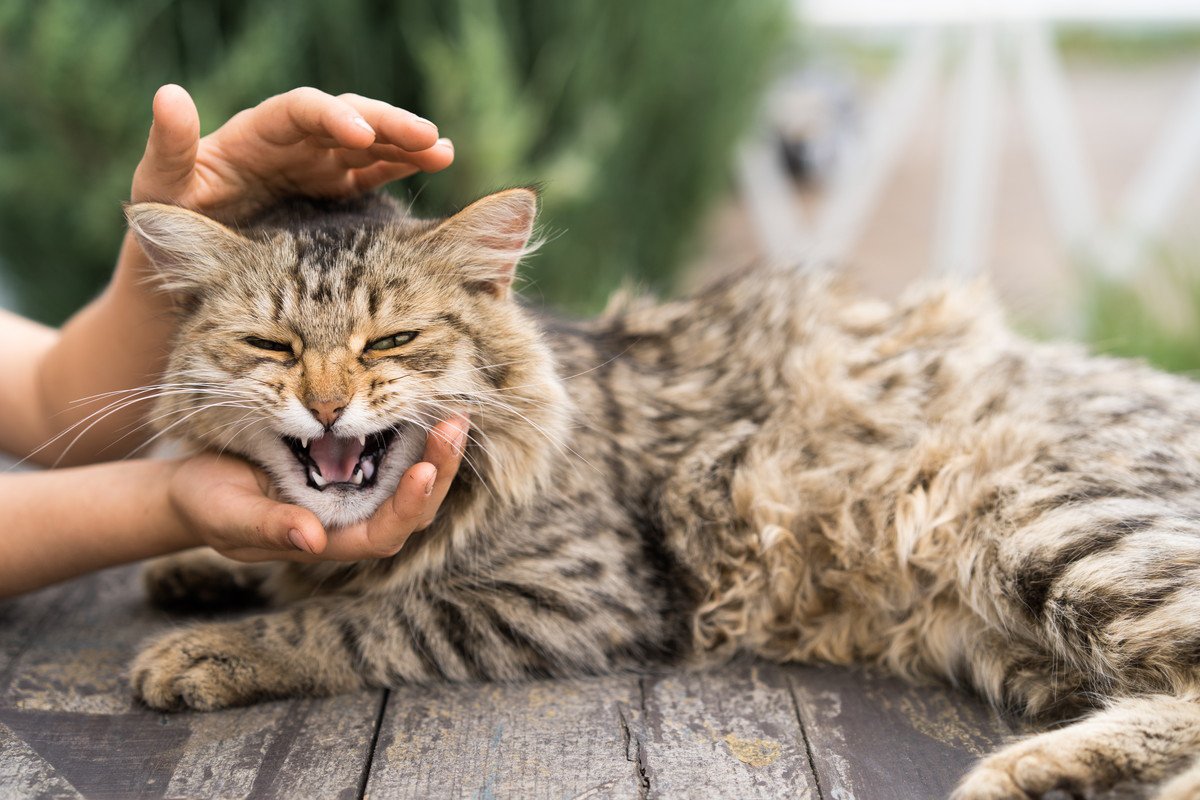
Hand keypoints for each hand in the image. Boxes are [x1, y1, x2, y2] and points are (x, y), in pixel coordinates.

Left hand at [131, 84, 453, 219]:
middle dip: (387, 124)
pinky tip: (435, 166)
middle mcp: (293, 144)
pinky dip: (404, 166)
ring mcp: (319, 166)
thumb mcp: (160, 190)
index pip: (300, 111)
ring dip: (407, 142)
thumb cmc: (169, 229)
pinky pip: (377, 172)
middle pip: (348, 117)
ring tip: (442, 150)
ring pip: (371, 142)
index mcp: (255, 136)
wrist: (189, 272)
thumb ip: (171, 148)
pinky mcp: (337, 193)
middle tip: (426, 136)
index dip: (331, 116)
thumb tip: (171, 95)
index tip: (360, 133)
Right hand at [168, 416, 468, 562]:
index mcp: (329, 540)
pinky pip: (397, 453)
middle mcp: (353, 518)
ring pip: (414, 479)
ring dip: (438, 449)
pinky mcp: (355, 461)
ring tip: (456, 411)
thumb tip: (312, 541)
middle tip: (456, 425)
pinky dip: (416, 432)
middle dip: (440, 469)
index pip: (383, 534)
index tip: (422, 470)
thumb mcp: (230, 515)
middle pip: (414, 507)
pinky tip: (431, 403)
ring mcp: (358, 491)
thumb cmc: (207, 503)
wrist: (192, 482)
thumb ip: (270, 528)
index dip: (408, 507)